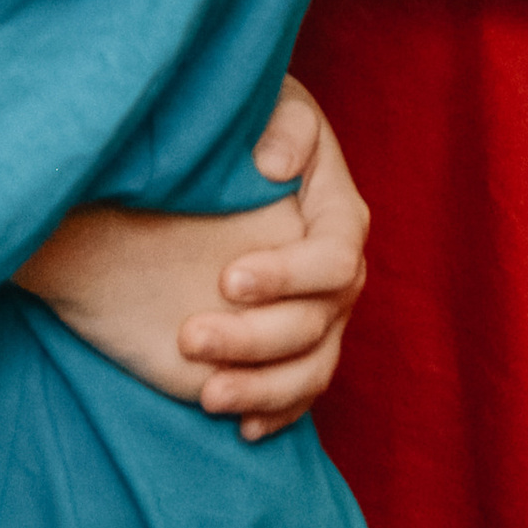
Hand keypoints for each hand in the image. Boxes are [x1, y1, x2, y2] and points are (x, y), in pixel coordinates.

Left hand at [14, 77, 369, 438]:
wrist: (214, 151)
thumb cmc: (245, 117)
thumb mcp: (267, 101)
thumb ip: (283, 125)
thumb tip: (275, 166)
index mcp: (338, 214)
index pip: (334, 258)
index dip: (288, 276)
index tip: (226, 280)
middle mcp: (337, 274)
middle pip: (317, 323)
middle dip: (255, 339)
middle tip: (189, 338)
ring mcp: (318, 315)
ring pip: (309, 368)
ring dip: (262, 389)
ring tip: (206, 396)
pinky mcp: (290, 344)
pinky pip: (297, 391)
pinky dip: (273, 411)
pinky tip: (238, 427)